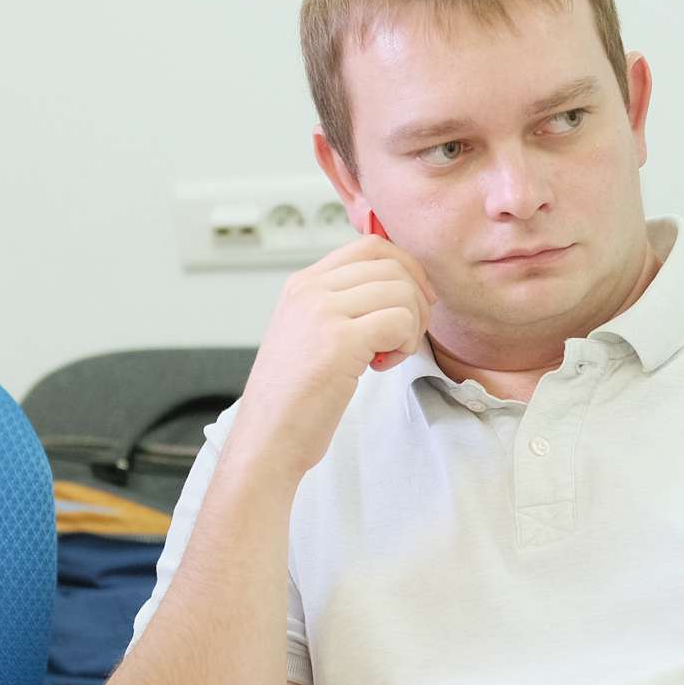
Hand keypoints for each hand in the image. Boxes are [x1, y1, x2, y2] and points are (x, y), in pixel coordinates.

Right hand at [229, 219, 437, 478]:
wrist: (268, 438)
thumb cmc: (294, 397)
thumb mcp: (309, 334)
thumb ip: (341, 306)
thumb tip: (399, 289)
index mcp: (302, 283)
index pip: (370, 246)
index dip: (406, 269)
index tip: (415, 301)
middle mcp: (310, 289)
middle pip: (392, 266)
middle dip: (415, 300)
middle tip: (404, 336)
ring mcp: (323, 312)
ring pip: (401, 292)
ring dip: (411, 326)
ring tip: (388, 354)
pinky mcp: (340, 341)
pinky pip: (400, 322)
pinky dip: (404, 345)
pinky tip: (381, 366)